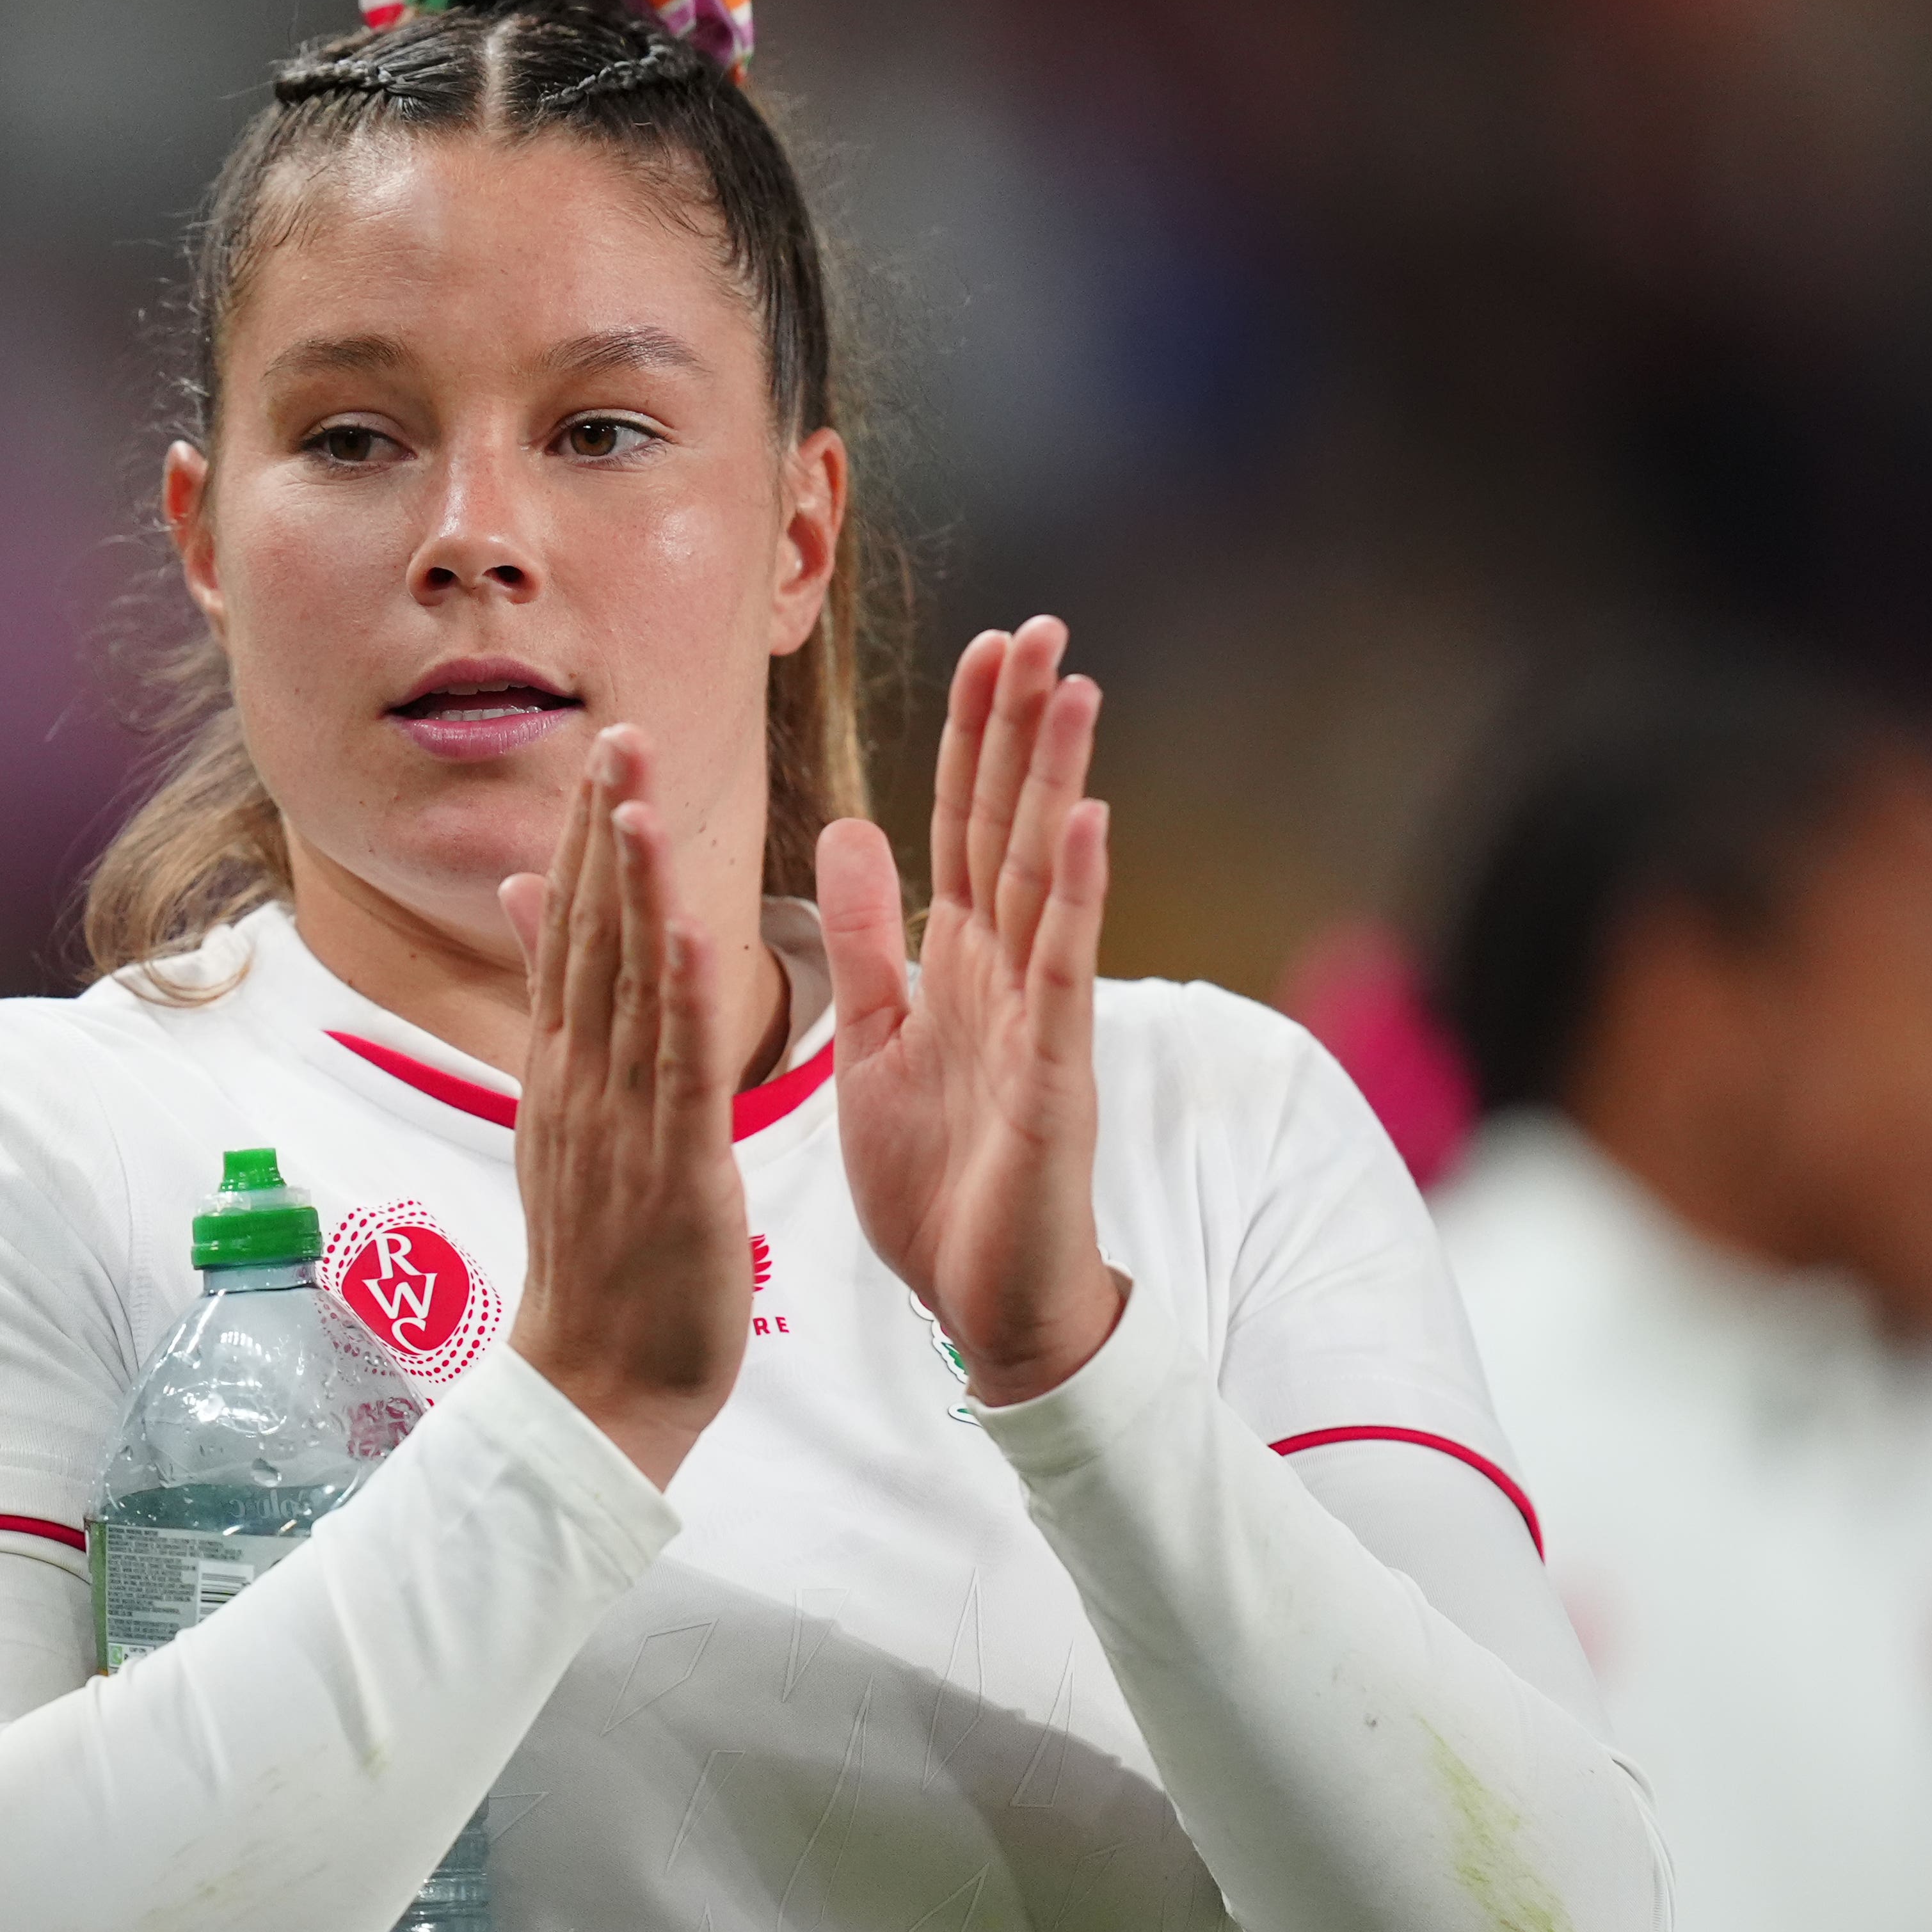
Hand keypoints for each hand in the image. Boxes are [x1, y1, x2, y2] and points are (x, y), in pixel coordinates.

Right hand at [495, 728, 756, 1486]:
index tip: (606, 751)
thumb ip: (555, 1005)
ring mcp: (621, 1123)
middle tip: (620, 731)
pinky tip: (694, 933)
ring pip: (629, 988)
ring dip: (635, 890)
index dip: (590, 837)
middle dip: (605, 833)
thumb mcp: (565, 1114)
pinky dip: (685, 1000)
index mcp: (566, 1067)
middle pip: (591, 936)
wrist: (597, 1387)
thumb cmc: (602, 1258)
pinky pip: (679, 1073)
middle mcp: (582, 1080)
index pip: (574, 931)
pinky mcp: (675, 1169)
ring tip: (639, 797)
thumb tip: (528, 900)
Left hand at [816, 618, 1121, 1407]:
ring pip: (1045, 877)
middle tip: (1040, 625)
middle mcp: (1007, 975)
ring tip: (1076, 687)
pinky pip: (1062, 973)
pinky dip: (1072, 897)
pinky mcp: (1052, 1076)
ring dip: (1059, 782)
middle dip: (1023, 728)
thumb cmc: (941, 1184)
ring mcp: (1037, 1020)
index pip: (958, 826)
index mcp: (958, 964)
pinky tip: (1084, 825)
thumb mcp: (877, 1040)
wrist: (985, 1306)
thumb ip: (866, 939)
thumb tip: (848, 831)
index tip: (985, 646)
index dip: (969, 738)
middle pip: (1008, 827)